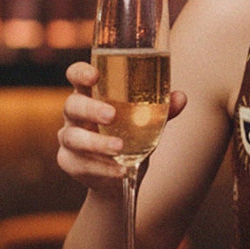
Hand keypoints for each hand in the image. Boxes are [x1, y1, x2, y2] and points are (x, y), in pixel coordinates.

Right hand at [56, 62, 186, 195]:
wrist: (119, 175)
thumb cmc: (130, 136)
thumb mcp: (147, 122)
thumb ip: (161, 109)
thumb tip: (180, 97)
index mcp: (91, 94)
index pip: (76, 75)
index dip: (80, 72)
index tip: (94, 75)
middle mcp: (75, 114)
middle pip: (72, 105)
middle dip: (91, 109)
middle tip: (111, 115)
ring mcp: (69, 138)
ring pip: (73, 137)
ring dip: (97, 142)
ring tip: (120, 148)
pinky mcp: (69, 162)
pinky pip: (81, 164)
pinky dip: (103, 167)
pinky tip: (121, 169)